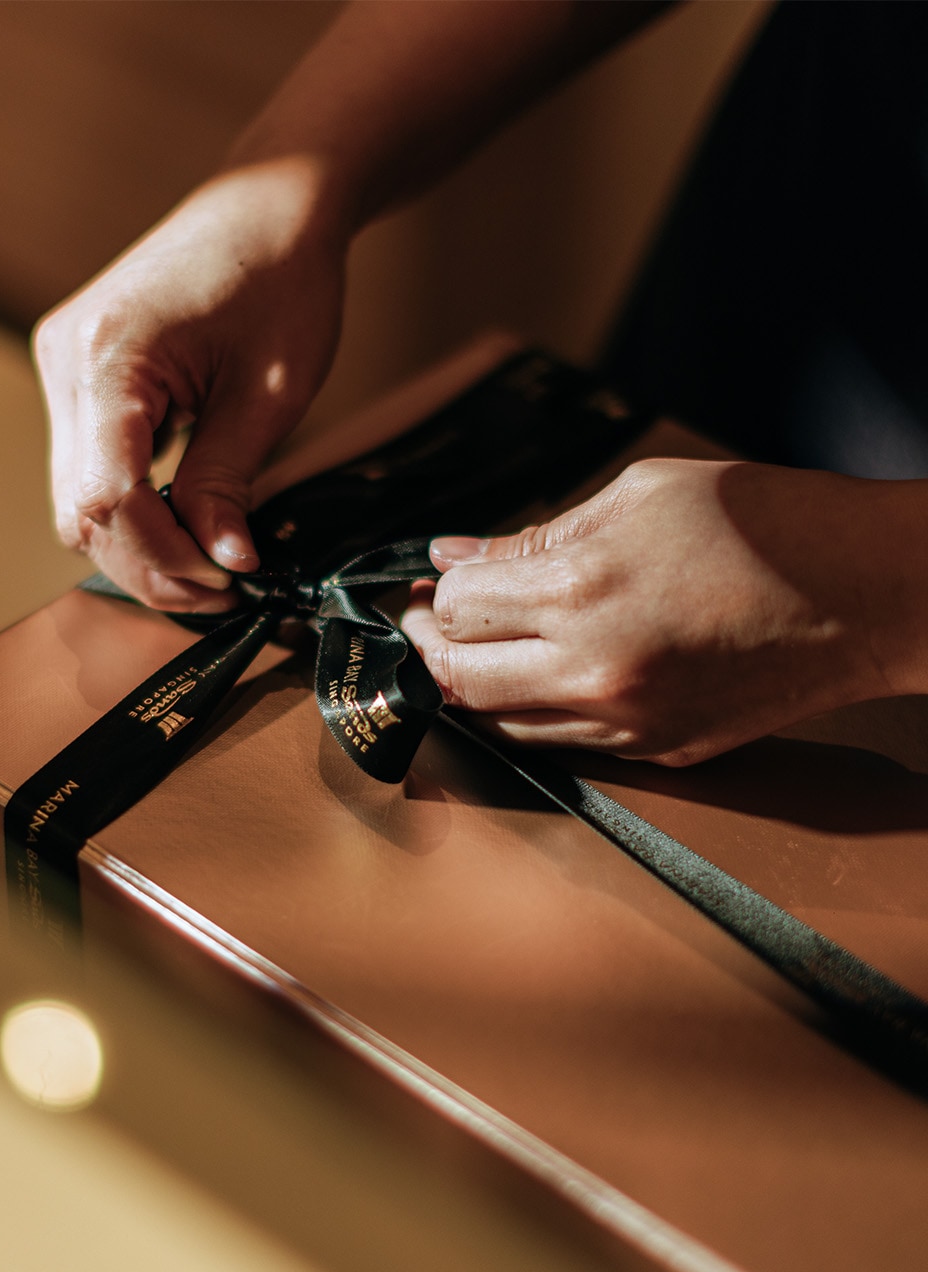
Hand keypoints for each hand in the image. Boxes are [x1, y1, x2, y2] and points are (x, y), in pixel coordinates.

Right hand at [33, 158, 345, 609]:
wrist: (268, 205)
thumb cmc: (282, 280)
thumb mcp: (268, 394)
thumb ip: (228, 481)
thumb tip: (221, 563)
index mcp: (110, 354)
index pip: (108, 497)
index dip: (165, 555)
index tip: (227, 581)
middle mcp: (66, 360)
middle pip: (81, 511)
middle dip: (150, 565)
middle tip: (223, 592)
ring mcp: (64, 368)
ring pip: (79, 501)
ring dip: (141, 546)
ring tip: (212, 566)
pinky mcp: (79, 379)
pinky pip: (90, 470)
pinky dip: (135, 511)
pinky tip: (187, 525)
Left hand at [401, 458, 927, 764]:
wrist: (867, 594)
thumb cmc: (765, 524)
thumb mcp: (640, 496)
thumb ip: (537, 534)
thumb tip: (456, 557)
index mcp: (583, 587)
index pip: (456, 608)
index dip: (430, 593)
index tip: (425, 582)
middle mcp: (594, 669)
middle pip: (458, 679)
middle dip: (429, 646)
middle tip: (427, 621)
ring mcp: (626, 722)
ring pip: (501, 725)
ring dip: (475, 686)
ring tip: (477, 648)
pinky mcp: (657, 753)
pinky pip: (561, 743)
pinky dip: (532, 713)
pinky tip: (537, 676)